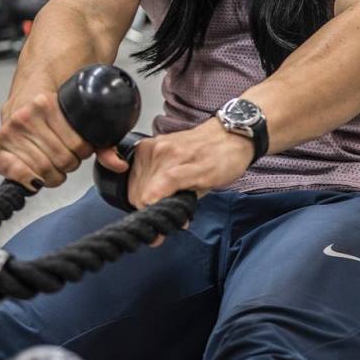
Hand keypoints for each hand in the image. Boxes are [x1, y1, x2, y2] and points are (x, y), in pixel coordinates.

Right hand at [0, 92, 127, 189]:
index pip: (76, 145)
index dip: (84, 150)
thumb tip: (119, 166)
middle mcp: (25, 116)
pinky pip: (15, 173)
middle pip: (62, 160)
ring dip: (54, 173)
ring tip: (55, 162)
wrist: (36, 74)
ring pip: (44, 170)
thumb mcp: (84, 106)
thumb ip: (102, 140)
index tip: (82, 146)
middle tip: (68, 154)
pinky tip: (36, 177)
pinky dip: (29, 180)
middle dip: (70, 162)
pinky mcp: (1, 143)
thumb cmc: (61, 91)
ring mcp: (11, 129)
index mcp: (45, 103)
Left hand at [98, 118, 253, 243]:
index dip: (139, 209)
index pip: (128, 188)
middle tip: (170, 215)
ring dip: (161, 211)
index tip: (150, 220)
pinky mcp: (184, 165)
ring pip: (146, 196)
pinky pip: (162, 189)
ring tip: (181, 208)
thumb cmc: (206, 152)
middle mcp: (151, 151)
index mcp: (146, 151)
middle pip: (135, 196)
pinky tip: (177, 216)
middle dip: (150, 212)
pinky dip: (164, 206)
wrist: (231, 136)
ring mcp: (166, 155)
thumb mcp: (179, 169)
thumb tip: (158, 223)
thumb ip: (164, 193)